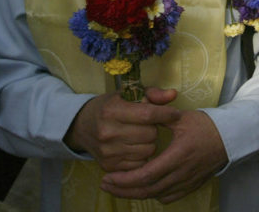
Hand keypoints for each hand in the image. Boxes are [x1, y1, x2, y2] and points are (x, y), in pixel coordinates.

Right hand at [64, 87, 179, 172]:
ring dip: (150, 142)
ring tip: (141, 135)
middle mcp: (108, 132)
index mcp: (112, 110)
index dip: (166, 114)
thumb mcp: (128, 94)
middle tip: (148, 125)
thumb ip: (152, 94)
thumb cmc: (111, 106)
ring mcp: (108, 151)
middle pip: (150, 134)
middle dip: (154, 128)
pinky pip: (140, 163)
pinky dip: (142, 155)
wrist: (83, 126)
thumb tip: (173, 95)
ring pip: (148, 150)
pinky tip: (135, 146)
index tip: (175, 113)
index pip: (148, 114)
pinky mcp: (109, 165)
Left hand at [100, 109, 227, 202]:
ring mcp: (187, 182)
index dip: (125, 179)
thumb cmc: (205, 125)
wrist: (231, 137)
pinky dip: (154, 195)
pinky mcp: (192, 186)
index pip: (146, 175)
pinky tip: (145, 188)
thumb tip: (136, 111)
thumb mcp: (180, 117)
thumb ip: (157, 116)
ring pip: (156, 195)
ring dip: (136, 193)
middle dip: (123, 190)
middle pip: (147, 190)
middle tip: (106, 184)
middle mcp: (182, 173)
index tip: (108, 177)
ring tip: (120, 187)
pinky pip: (169, 197)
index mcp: (177, 155)